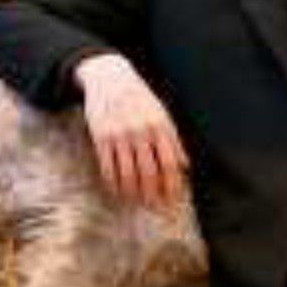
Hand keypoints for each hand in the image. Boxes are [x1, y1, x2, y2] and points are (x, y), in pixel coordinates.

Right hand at [74, 54, 188, 205]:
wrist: (110, 78)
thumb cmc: (140, 97)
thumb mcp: (161, 113)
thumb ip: (173, 139)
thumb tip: (186, 165)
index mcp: (160, 125)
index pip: (170, 162)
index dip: (173, 184)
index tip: (174, 200)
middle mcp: (141, 131)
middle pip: (150, 172)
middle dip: (153, 194)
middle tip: (155, 208)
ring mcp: (120, 135)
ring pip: (128, 173)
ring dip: (133, 193)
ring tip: (137, 203)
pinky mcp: (101, 137)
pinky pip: (108, 167)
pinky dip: (113, 183)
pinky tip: (117, 191)